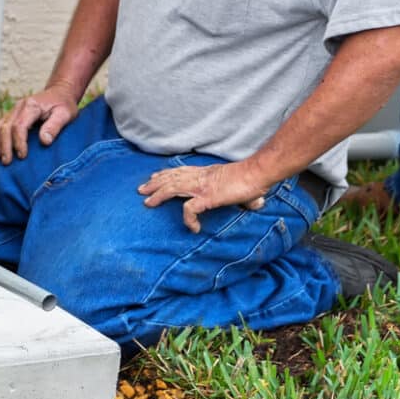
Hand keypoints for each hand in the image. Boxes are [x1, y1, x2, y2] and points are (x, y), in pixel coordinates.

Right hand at [0, 85, 80, 163]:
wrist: (60, 92)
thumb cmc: (63, 104)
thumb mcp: (65, 114)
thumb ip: (54, 126)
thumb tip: (44, 141)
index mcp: (31, 105)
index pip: (19, 126)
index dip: (19, 142)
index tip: (22, 155)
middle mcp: (20, 106)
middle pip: (6, 127)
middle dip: (5, 145)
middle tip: (7, 161)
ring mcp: (15, 110)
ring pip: (0, 126)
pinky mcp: (13, 114)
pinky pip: (1, 125)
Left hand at [138, 161, 270, 232]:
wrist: (257, 173)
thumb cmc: (254, 178)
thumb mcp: (243, 185)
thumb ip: (245, 195)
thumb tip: (257, 202)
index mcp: (206, 173)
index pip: (181, 171)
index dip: (166, 174)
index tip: (156, 177)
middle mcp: (200, 177)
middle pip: (171, 177)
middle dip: (154, 184)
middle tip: (142, 190)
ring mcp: (202, 187)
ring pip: (171, 188)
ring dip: (158, 195)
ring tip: (147, 203)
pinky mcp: (207, 197)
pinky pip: (189, 209)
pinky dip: (187, 219)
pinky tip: (192, 228)